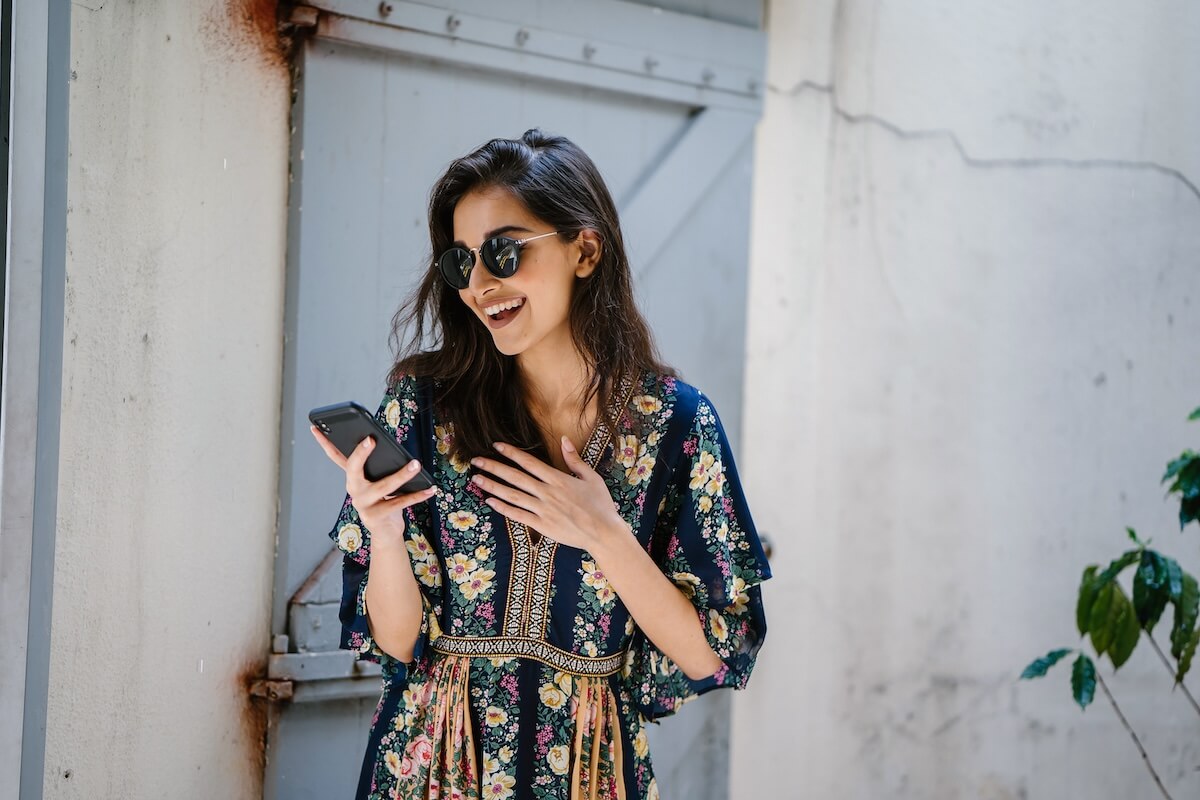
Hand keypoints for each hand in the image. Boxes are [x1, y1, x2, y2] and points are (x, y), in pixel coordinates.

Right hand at [309, 426, 436, 541]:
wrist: (385, 531)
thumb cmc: (384, 500)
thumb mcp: (379, 481)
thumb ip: (381, 467)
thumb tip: (398, 450)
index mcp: (353, 477)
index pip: (335, 457)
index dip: (324, 443)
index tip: (317, 428)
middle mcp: (354, 489)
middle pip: (353, 468)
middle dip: (361, 453)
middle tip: (371, 440)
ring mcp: (363, 504)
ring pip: (384, 486)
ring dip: (402, 474)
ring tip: (416, 464)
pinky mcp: (376, 516)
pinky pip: (400, 502)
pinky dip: (417, 495)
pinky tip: (430, 488)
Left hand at [469, 438, 628, 550]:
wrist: (603, 532)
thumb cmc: (600, 504)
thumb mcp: (591, 477)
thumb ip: (574, 459)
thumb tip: (564, 439)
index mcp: (558, 479)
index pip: (529, 462)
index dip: (511, 453)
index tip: (496, 446)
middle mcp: (547, 493)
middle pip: (515, 477)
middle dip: (494, 467)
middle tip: (476, 460)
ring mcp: (543, 510)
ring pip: (512, 495)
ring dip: (493, 486)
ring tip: (476, 479)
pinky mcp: (542, 525)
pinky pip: (518, 515)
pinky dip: (503, 508)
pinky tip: (490, 501)